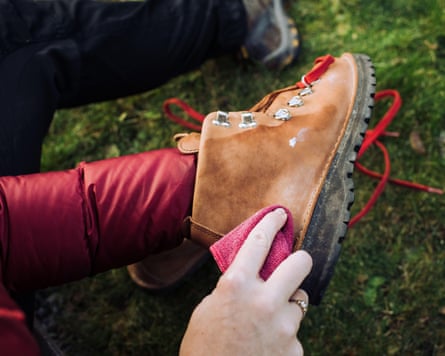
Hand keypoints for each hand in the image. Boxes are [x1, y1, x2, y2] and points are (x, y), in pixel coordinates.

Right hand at [180, 208, 312, 355]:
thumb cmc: (204, 350)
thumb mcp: (208, 310)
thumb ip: (232, 289)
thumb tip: (251, 277)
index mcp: (236, 285)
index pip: (259, 241)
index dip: (271, 223)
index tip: (280, 214)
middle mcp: (264, 300)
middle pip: (300, 263)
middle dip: (300, 259)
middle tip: (295, 263)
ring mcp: (284, 327)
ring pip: (300, 301)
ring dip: (288, 305)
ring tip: (270, 321)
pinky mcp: (295, 350)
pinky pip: (295, 334)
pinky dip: (284, 336)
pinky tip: (267, 347)